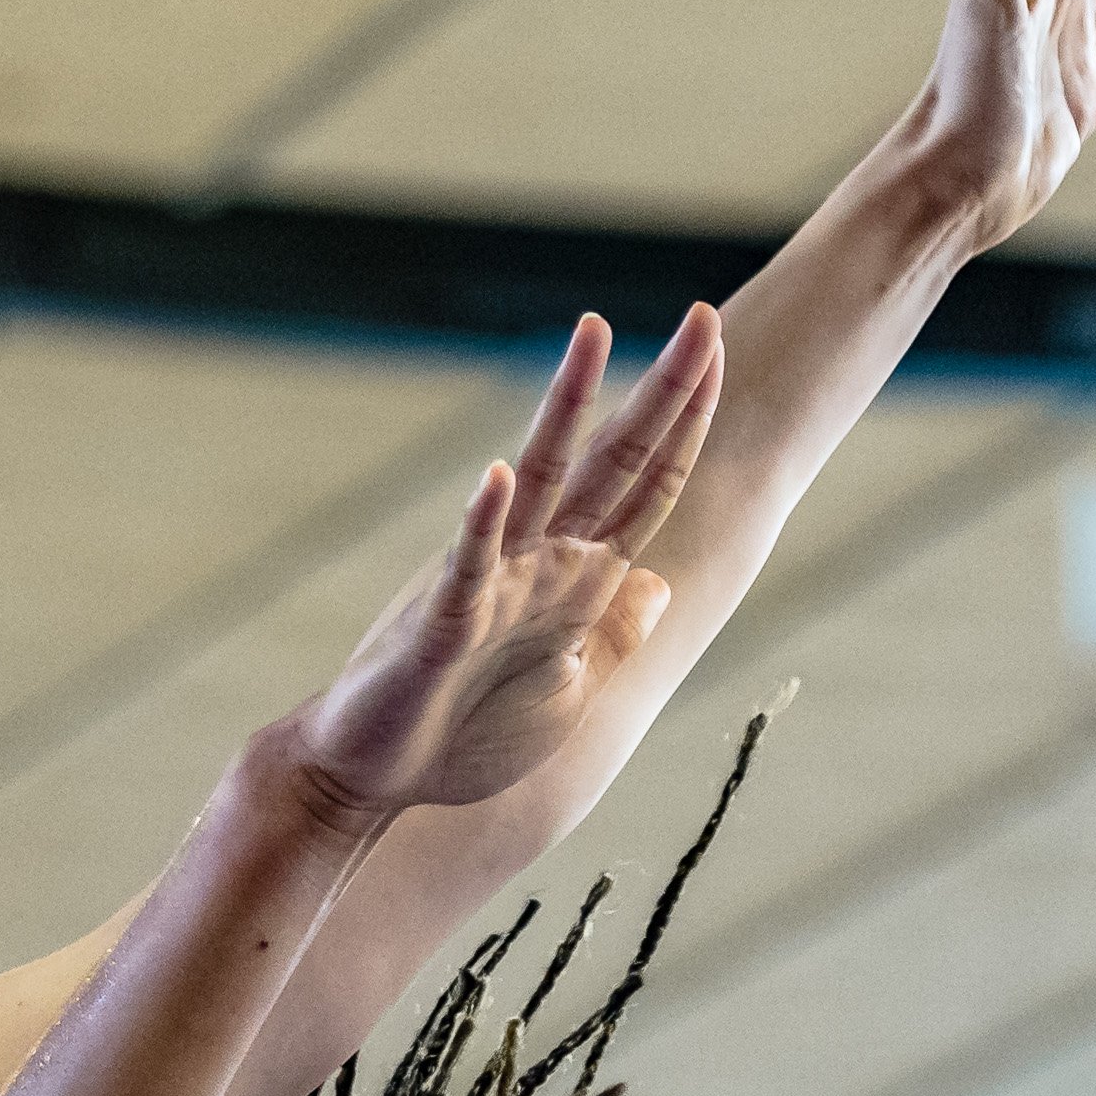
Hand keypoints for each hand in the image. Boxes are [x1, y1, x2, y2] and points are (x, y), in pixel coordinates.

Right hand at [281, 306, 720, 829]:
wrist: (376, 779)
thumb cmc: (465, 737)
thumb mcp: (568, 691)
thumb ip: (612, 634)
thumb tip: (662, 583)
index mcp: (576, 583)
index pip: (647, 490)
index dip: (688, 429)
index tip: (720, 359)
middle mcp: (537, 563)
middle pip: (611, 461)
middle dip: (660, 394)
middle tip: (704, 316)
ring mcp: (490, 583)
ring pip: (538, 479)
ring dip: (567, 406)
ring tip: (593, 333)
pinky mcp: (442, 623)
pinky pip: (465, 569)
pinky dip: (482, 524)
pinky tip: (496, 477)